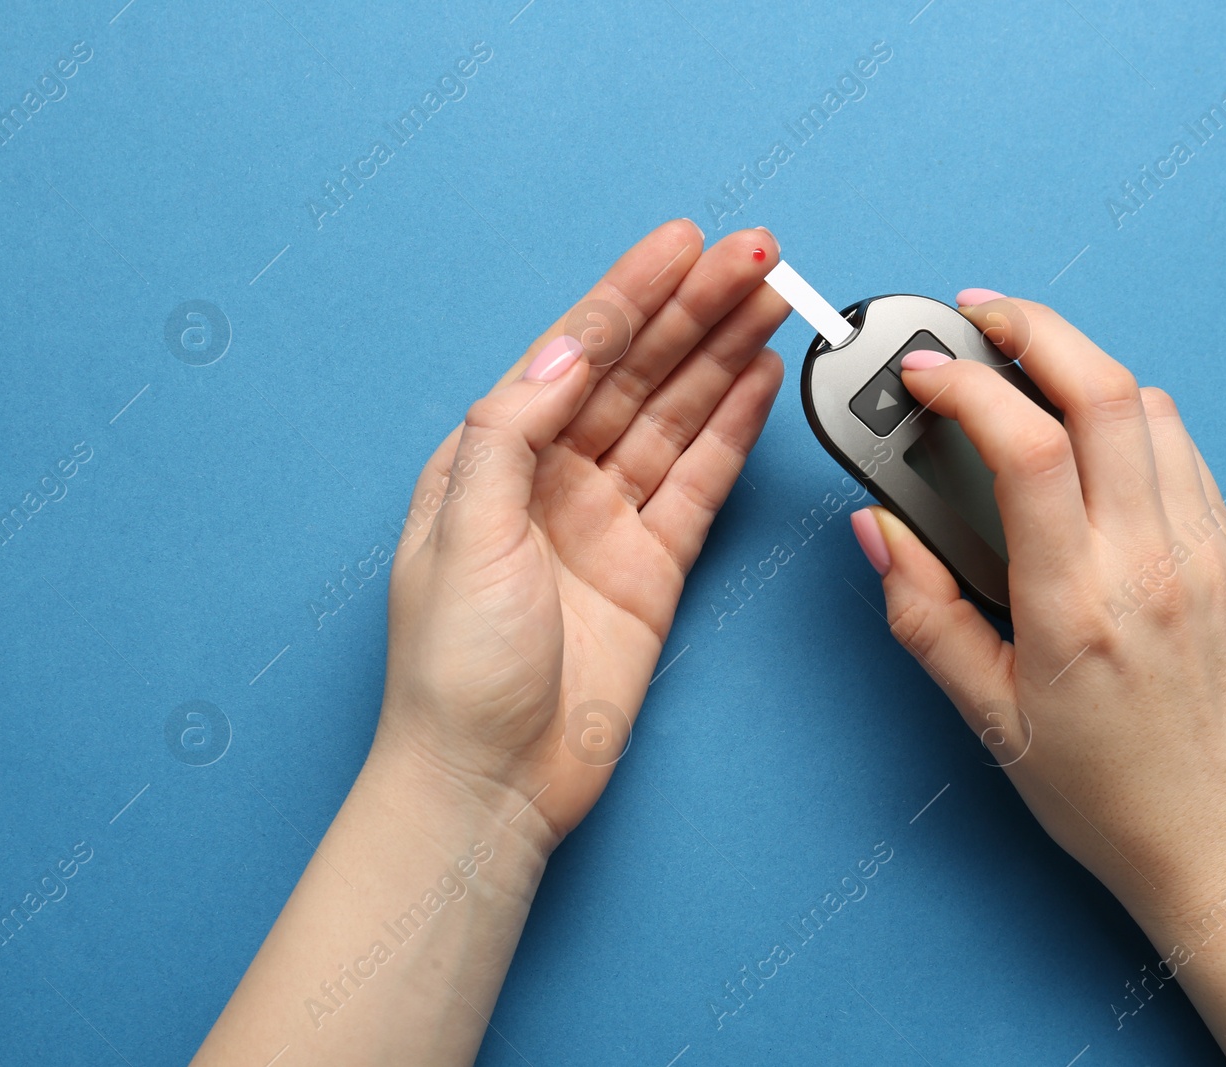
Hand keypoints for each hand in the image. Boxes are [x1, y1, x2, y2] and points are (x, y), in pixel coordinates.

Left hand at [377, 220, 787, 854]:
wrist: (493, 783)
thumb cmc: (453, 672)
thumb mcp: (460, 537)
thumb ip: (508, 436)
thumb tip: (561, 356)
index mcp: (492, 460)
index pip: (573, 354)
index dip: (629, 295)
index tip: (682, 246)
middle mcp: (553, 478)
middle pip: (637, 374)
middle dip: (694, 310)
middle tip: (755, 255)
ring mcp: (608, 519)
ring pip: (676, 416)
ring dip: (723, 354)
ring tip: (771, 297)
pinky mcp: (654, 565)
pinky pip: (701, 481)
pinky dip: (733, 429)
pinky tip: (759, 379)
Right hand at [851, 293, 1225, 917]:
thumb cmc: (1104, 791)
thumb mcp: (989, 717)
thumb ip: (922, 614)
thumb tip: (878, 527)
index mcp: (1078, 604)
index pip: (1024, 447)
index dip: (964, 385)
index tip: (921, 372)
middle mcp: (1152, 561)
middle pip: (1102, 388)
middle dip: (1032, 326)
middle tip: (978, 314)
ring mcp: (1205, 550)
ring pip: (1150, 405)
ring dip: (1082, 367)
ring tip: (1026, 371)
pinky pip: (1182, 449)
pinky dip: (1128, 415)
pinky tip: (1086, 438)